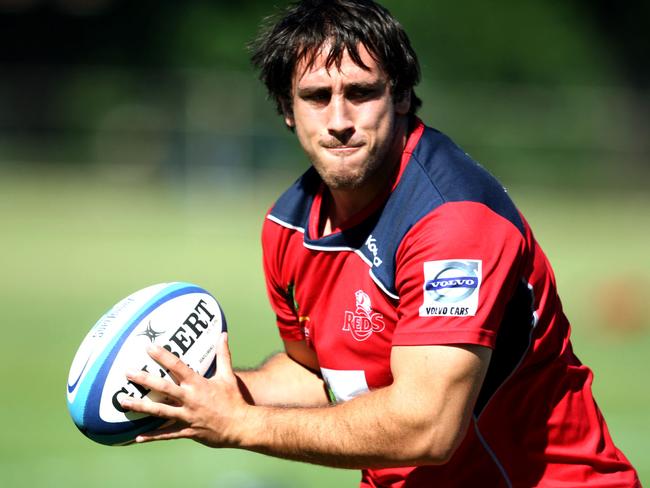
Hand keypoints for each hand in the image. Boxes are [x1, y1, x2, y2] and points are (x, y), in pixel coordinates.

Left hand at [119, 332, 247, 446]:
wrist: (241, 425)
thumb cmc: (234, 399)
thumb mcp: (228, 375)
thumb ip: (223, 355)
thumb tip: (223, 334)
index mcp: (198, 384)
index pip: (177, 366)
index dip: (162, 356)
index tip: (148, 347)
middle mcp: (190, 399)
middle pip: (162, 387)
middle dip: (144, 380)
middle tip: (127, 373)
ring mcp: (187, 416)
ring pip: (159, 411)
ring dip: (140, 406)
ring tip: (123, 402)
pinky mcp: (187, 430)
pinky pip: (166, 434)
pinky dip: (152, 436)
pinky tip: (137, 437)